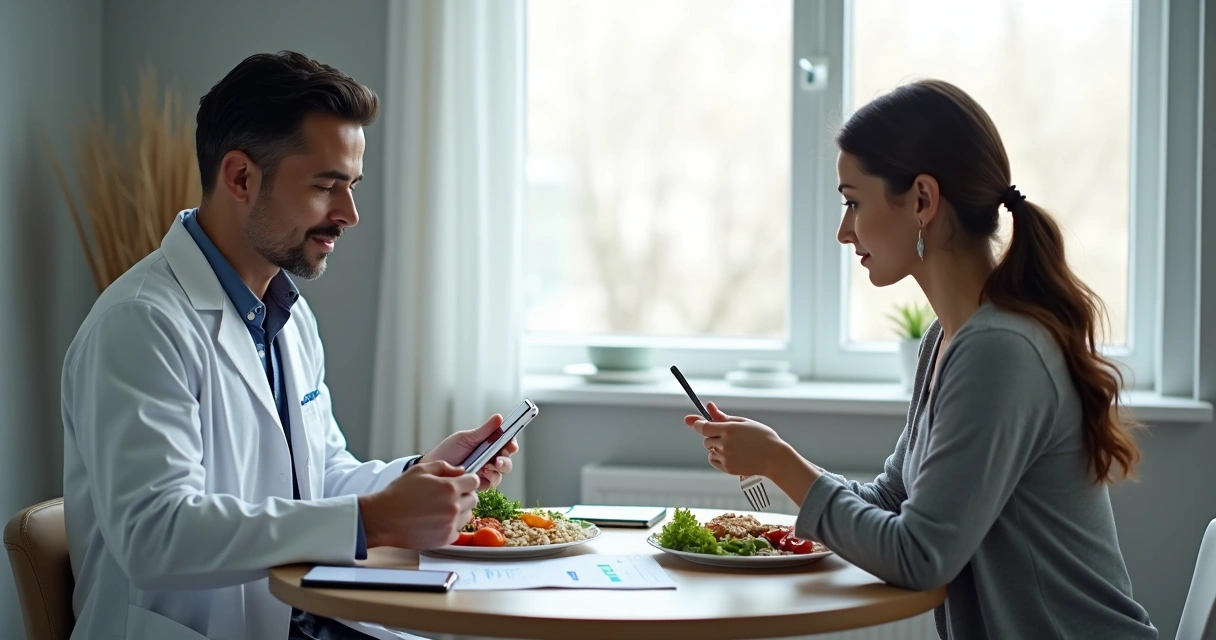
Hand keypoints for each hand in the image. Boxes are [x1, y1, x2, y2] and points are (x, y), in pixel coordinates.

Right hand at [358, 460, 479, 549]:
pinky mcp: (445, 539)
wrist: (383, 518)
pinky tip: (436, 521)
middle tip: (448, 496)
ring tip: (440, 508)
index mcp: (449, 487)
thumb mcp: (420, 470)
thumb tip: (461, 471)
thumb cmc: (399, 493)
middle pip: (473, 498)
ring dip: (460, 510)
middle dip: (464, 494)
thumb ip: (444, 467)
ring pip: (468, 515)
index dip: (467, 480)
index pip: (474, 481)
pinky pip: (458, 530)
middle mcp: (453, 506)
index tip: (461, 482)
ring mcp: (450, 524)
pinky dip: (451, 526)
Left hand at [419, 413, 519, 489]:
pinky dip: (489, 479)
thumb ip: (484, 430)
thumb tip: (499, 418)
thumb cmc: (448, 451)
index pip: (505, 443)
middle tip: (497, 460)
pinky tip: (480, 475)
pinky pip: (491, 483)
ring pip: (501, 472)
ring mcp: (485, 471)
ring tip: (488, 467)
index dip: (511, 444)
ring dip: (498, 470)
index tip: (511, 444)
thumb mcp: (466, 438)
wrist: (434, 469)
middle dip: (505, 460)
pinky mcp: (480, 483)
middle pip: (507, 459)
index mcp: (488, 444)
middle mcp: (489, 458)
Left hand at [685, 402, 789, 477]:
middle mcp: (725, 443)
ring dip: (716, 447)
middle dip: (712, 436)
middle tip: (728, 436)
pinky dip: (718, 457)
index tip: (698, 423)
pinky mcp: (728, 468)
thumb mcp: (743, 422)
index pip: (703, 427)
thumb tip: (708, 406)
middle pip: (706, 439)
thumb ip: (722, 416)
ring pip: (710, 449)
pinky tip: (732, 455)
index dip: (698, 424)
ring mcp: (726, 456)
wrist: (775, 458)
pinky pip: (713, 460)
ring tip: (735, 447)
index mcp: (729, 429)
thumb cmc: (762, 437)